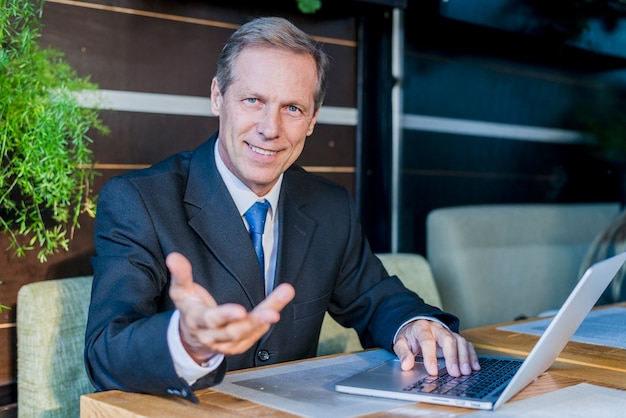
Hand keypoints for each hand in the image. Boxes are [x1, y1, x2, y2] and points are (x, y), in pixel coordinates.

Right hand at [166, 252, 294, 363]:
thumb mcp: (181, 291)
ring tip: (277, 309)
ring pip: (246, 334)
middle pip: (233, 330)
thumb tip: (174, 257)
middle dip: (254, 321)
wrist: (190, 336)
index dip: (225, 315)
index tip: (240, 311)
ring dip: (263, 322)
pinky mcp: (235, 347)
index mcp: (196, 320)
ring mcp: (224, 343)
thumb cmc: (189, 308)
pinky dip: (261, 328)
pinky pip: (251, 338)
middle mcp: (211, 335)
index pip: (211, 319)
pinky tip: (271, 314)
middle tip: (272, 312)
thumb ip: (181, 274)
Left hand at [393, 319, 479, 376]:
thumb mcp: (400, 342)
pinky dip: (471, 355)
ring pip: (460, 341)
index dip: (430, 356)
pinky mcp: (455, 338)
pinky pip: (466, 344)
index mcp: (422, 328)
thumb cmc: (409, 336)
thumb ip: (403, 353)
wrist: (416, 326)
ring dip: (464, 357)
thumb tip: (406, 365)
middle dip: (452, 357)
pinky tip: (474, 367)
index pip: (427, 341)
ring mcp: (448, 332)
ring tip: (466, 372)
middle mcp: (437, 328)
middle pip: (448, 339)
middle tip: (455, 373)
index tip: (432, 371)